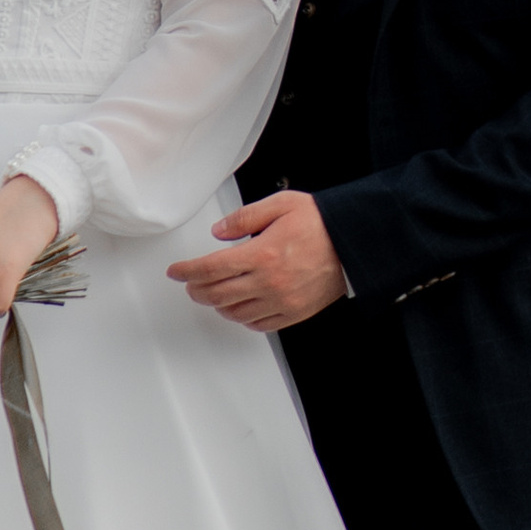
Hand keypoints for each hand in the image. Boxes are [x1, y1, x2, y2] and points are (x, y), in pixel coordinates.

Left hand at [169, 190, 345, 332]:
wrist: (353, 243)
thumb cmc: (320, 223)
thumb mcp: (280, 205)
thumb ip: (244, 217)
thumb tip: (218, 231)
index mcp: (262, 253)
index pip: (210, 268)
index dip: (187, 271)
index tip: (177, 271)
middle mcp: (269, 281)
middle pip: (217, 295)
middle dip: (196, 290)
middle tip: (191, 284)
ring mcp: (282, 300)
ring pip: (235, 312)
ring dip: (217, 304)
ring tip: (214, 294)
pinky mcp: (294, 312)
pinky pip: (259, 324)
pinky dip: (243, 318)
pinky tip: (239, 307)